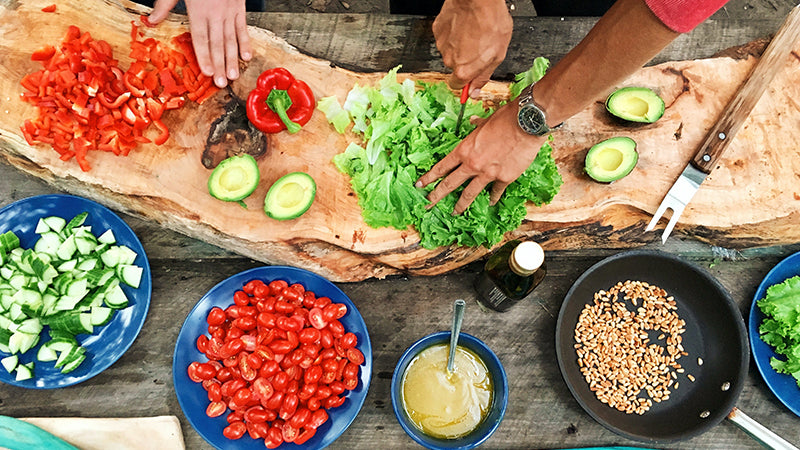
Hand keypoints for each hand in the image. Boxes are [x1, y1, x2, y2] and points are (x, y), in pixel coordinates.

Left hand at [149, 0, 252, 87]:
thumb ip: (165, 4)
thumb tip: (151, 20)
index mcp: (198, 9)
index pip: (201, 38)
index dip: (204, 56)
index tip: (207, 72)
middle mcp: (215, 13)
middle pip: (217, 43)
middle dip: (219, 64)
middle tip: (221, 82)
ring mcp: (229, 11)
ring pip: (231, 39)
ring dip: (232, 59)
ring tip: (232, 75)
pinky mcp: (239, 8)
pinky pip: (243, 28)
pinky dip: (245, 42)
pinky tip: (246, 56)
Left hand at [416, 102, 543, 214]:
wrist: (526, 123)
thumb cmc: (505, 118)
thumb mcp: (486, 121)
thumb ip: (477, 126)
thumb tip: (472, 122)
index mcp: (464, 150)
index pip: (442, 167)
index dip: (429, 177)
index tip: (420, 185)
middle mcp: (472, 164)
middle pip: (450, 184)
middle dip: (437, 195)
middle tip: (428, 204)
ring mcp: (488, 174)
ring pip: (469, 193)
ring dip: (460, 205)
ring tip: (454, 212)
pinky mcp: (504, 178)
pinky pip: (495, 191)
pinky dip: (493, 197)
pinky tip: (490, 202)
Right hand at [433, 0, 512, 94]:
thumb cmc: (490, 22)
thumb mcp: (497, 55)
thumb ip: (483, 76)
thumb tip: (474, 91)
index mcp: (463, 70)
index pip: (457, 85)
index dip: (466, 81)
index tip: (471, 77)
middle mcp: (449, 60)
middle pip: (455, 67)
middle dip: (466, 60)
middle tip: (479, 47)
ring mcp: (442, 44)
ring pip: (451, 51)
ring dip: (460, 45)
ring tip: (474, 33)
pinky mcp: (438, 30)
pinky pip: (446, 37)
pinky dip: (454, 33)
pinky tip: (465, 25)